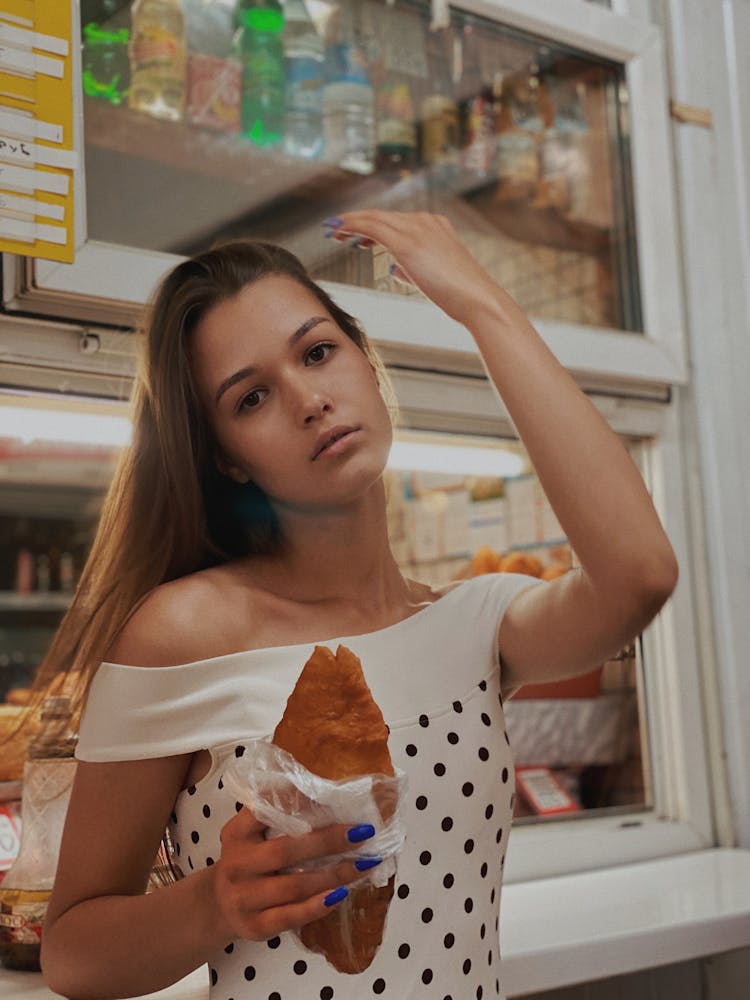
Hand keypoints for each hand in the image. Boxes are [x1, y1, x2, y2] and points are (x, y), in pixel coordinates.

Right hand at [210, 807, 378, 942]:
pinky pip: (292, 916)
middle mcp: (237, 864)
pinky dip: (319, 905)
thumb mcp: (249, 834)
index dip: (291, 799)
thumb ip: (274, 815)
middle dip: (329, 841)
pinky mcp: (255, 926)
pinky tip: (341, 893)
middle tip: (362, 832)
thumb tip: (326, 795)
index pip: (262, 810)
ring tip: (364, 864)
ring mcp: (244, 898)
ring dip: (334, 874)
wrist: (217, 907)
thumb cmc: (247, 861)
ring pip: (295, 886)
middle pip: (286, 850)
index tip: (325, 791)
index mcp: (237, 834)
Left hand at [323, 210, 501, 323]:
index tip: (357, 234)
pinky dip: (352, 225)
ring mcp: (418, 228)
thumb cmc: (461, 297)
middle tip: (336, 231)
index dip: (373, 225)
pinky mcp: (407, 241)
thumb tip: (395, 267)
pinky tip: (338, 231)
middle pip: (383, 216)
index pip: (397, 221)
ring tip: (333, 232)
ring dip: (351, 223)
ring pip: (374, 218)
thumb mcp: (435, 278)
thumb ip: (413, 269)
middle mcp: (426, 221)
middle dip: (357, 222)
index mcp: (437, 226)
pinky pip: (372, 226)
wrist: (478, 299)